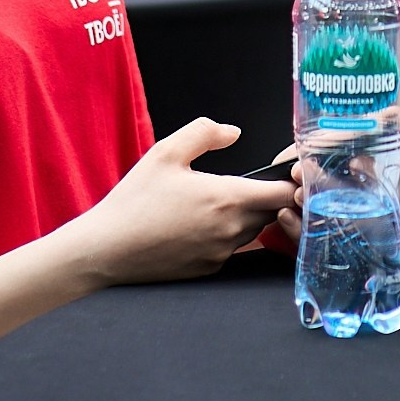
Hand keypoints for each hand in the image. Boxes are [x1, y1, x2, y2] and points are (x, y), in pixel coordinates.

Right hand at [67, 118, 299, 285]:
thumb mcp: (166, 152)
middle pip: (275, 213)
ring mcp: (222, 253)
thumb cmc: (135, 200)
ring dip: (250, 215)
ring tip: (223, 199)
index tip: (284, 170)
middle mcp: (232, 230)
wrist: (107, 249)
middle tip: (256, 180)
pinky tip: (202, 222)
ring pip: (255, 230)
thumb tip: (234, 132)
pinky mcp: (209, 269)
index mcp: (227, 198)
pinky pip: (233, 248)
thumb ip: (204, 133)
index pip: (285, 193)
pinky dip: (229, 233)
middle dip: (272, 196)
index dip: (292, 180)